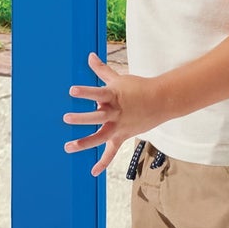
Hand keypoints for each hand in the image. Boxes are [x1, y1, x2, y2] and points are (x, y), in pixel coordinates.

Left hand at [64, 52, 170, 174]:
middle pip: (97, 117)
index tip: (72, 91)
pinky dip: (103, 162)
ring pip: (101, 136)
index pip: (97, 93)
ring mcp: (119, 126)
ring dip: (85, 142)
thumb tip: (90, 56)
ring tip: (68, 146)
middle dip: (81, 118)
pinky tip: (92, 172)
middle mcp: (115, 113)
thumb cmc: (138, 88)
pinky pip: (112, 152)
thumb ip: (101, 70)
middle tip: (66, 118)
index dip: (85, 92)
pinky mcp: (122, 136)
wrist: (161, 101)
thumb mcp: (119, 78)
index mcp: (113, 96)